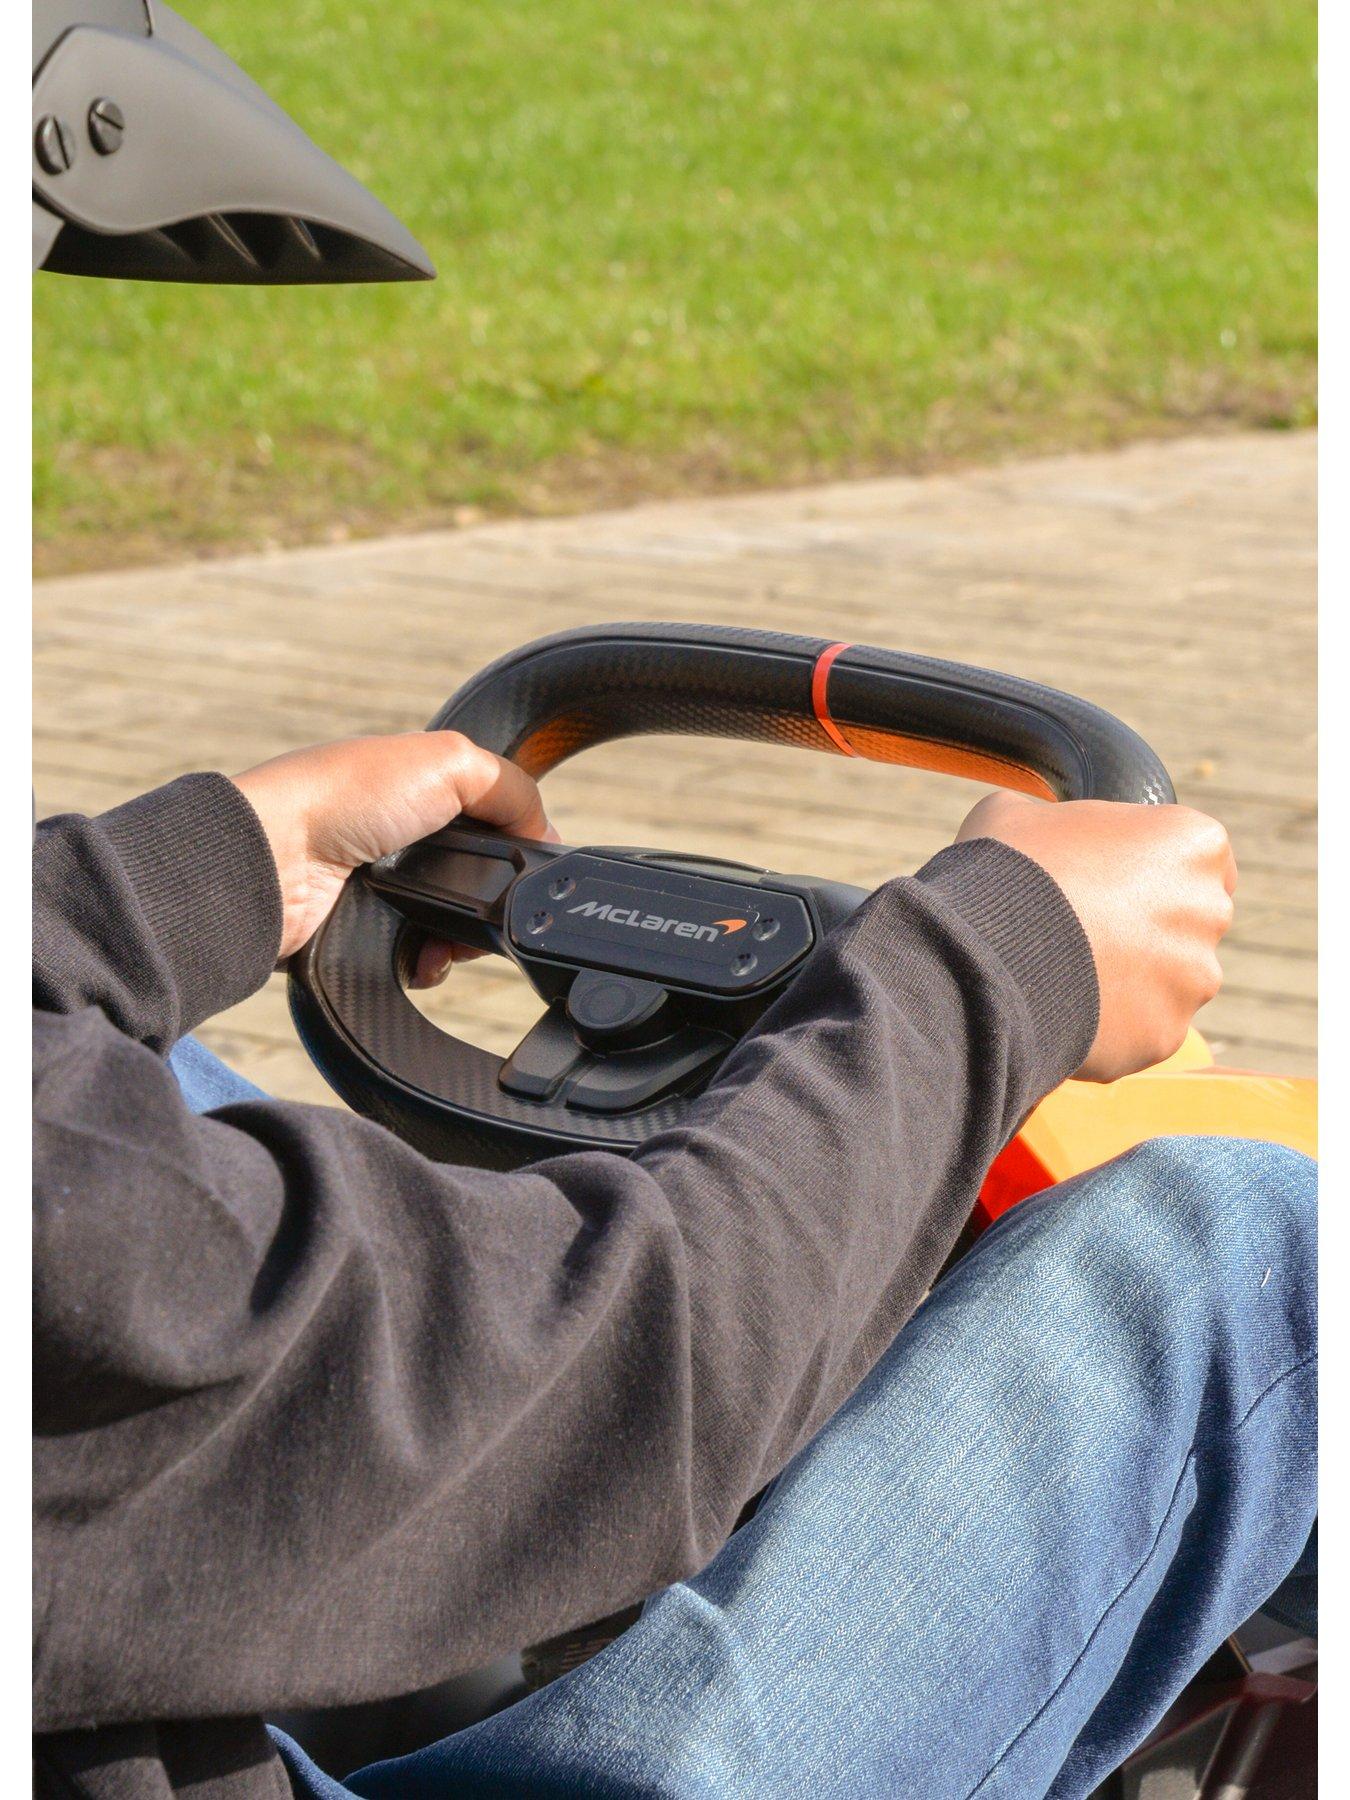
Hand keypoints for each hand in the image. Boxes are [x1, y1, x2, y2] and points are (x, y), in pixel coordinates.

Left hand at [233, 733, 554, 980]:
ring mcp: (379, 888)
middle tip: (488, 906)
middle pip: (478, 882)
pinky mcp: (360, 932)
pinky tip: (420, 958)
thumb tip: (544, 835)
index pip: (489, 820)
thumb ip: (511, 789)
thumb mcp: (449, 761)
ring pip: (451, 927)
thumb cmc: (342, 795)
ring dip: (460, 940)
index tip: (526, 863)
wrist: (272, 860)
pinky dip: (425, 963)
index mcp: (416, 788)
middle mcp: (398, 836)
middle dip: (491, 901)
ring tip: (446, 940)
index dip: (514, 843)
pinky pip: (414, 959)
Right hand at [955, 791, 1236, 1081]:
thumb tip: (1039, 830)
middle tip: (1083, 931)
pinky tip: (1060, 1011)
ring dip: (1129, 982)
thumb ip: (1053, 820)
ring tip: (1064, 976)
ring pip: (1168, 983)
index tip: (1112, 882)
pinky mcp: (1165, 1035)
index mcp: (1192, 842)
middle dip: (1145, 930)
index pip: (1196, 858)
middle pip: (1186, 923)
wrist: (985, 953)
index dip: (1150, 870)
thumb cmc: (1006, 868)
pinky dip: (1109, 1027)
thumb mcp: (1017, 814)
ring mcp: (1193, 979)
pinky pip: (1139, 1031)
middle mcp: (1209, 910)